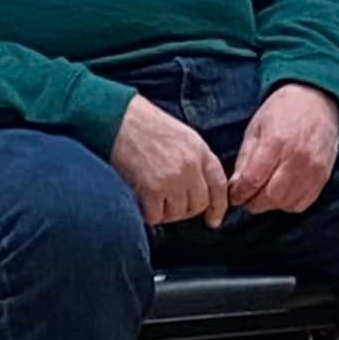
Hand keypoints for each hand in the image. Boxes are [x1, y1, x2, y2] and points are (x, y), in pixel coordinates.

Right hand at [109, 95, 228, 226]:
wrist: (120, 120)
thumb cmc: (146, 126)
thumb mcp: (182, 136)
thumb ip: (196, 161)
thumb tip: (201, 190)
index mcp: (199, 150)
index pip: (218, 185)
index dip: (218, 206)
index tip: (213, 219)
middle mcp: (190, 165)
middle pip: (198, 204)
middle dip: (185, 209)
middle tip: (168, 201)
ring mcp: (172, 178)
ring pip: (177, 213)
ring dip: (164, 211)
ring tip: (151, 194)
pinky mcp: (152, 189)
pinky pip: (155, 216)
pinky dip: (147, 212)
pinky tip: (140, 198)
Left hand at [228, 84, 338, 214]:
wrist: (318, 99)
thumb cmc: (283, 110)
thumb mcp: (256, 127)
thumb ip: (245, 158)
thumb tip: (235, 186)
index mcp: (276, 142)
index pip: (252, 181)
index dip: (239, 194)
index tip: (234, 195)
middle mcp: (297, 158)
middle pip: (269, 197)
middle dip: (253, 202)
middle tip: (247, 197)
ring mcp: (313, 169)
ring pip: (286, 204)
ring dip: (271, 204)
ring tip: (263, 193)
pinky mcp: (323, 176)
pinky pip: (302, 203)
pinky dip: (289, 203)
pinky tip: (282, 192)